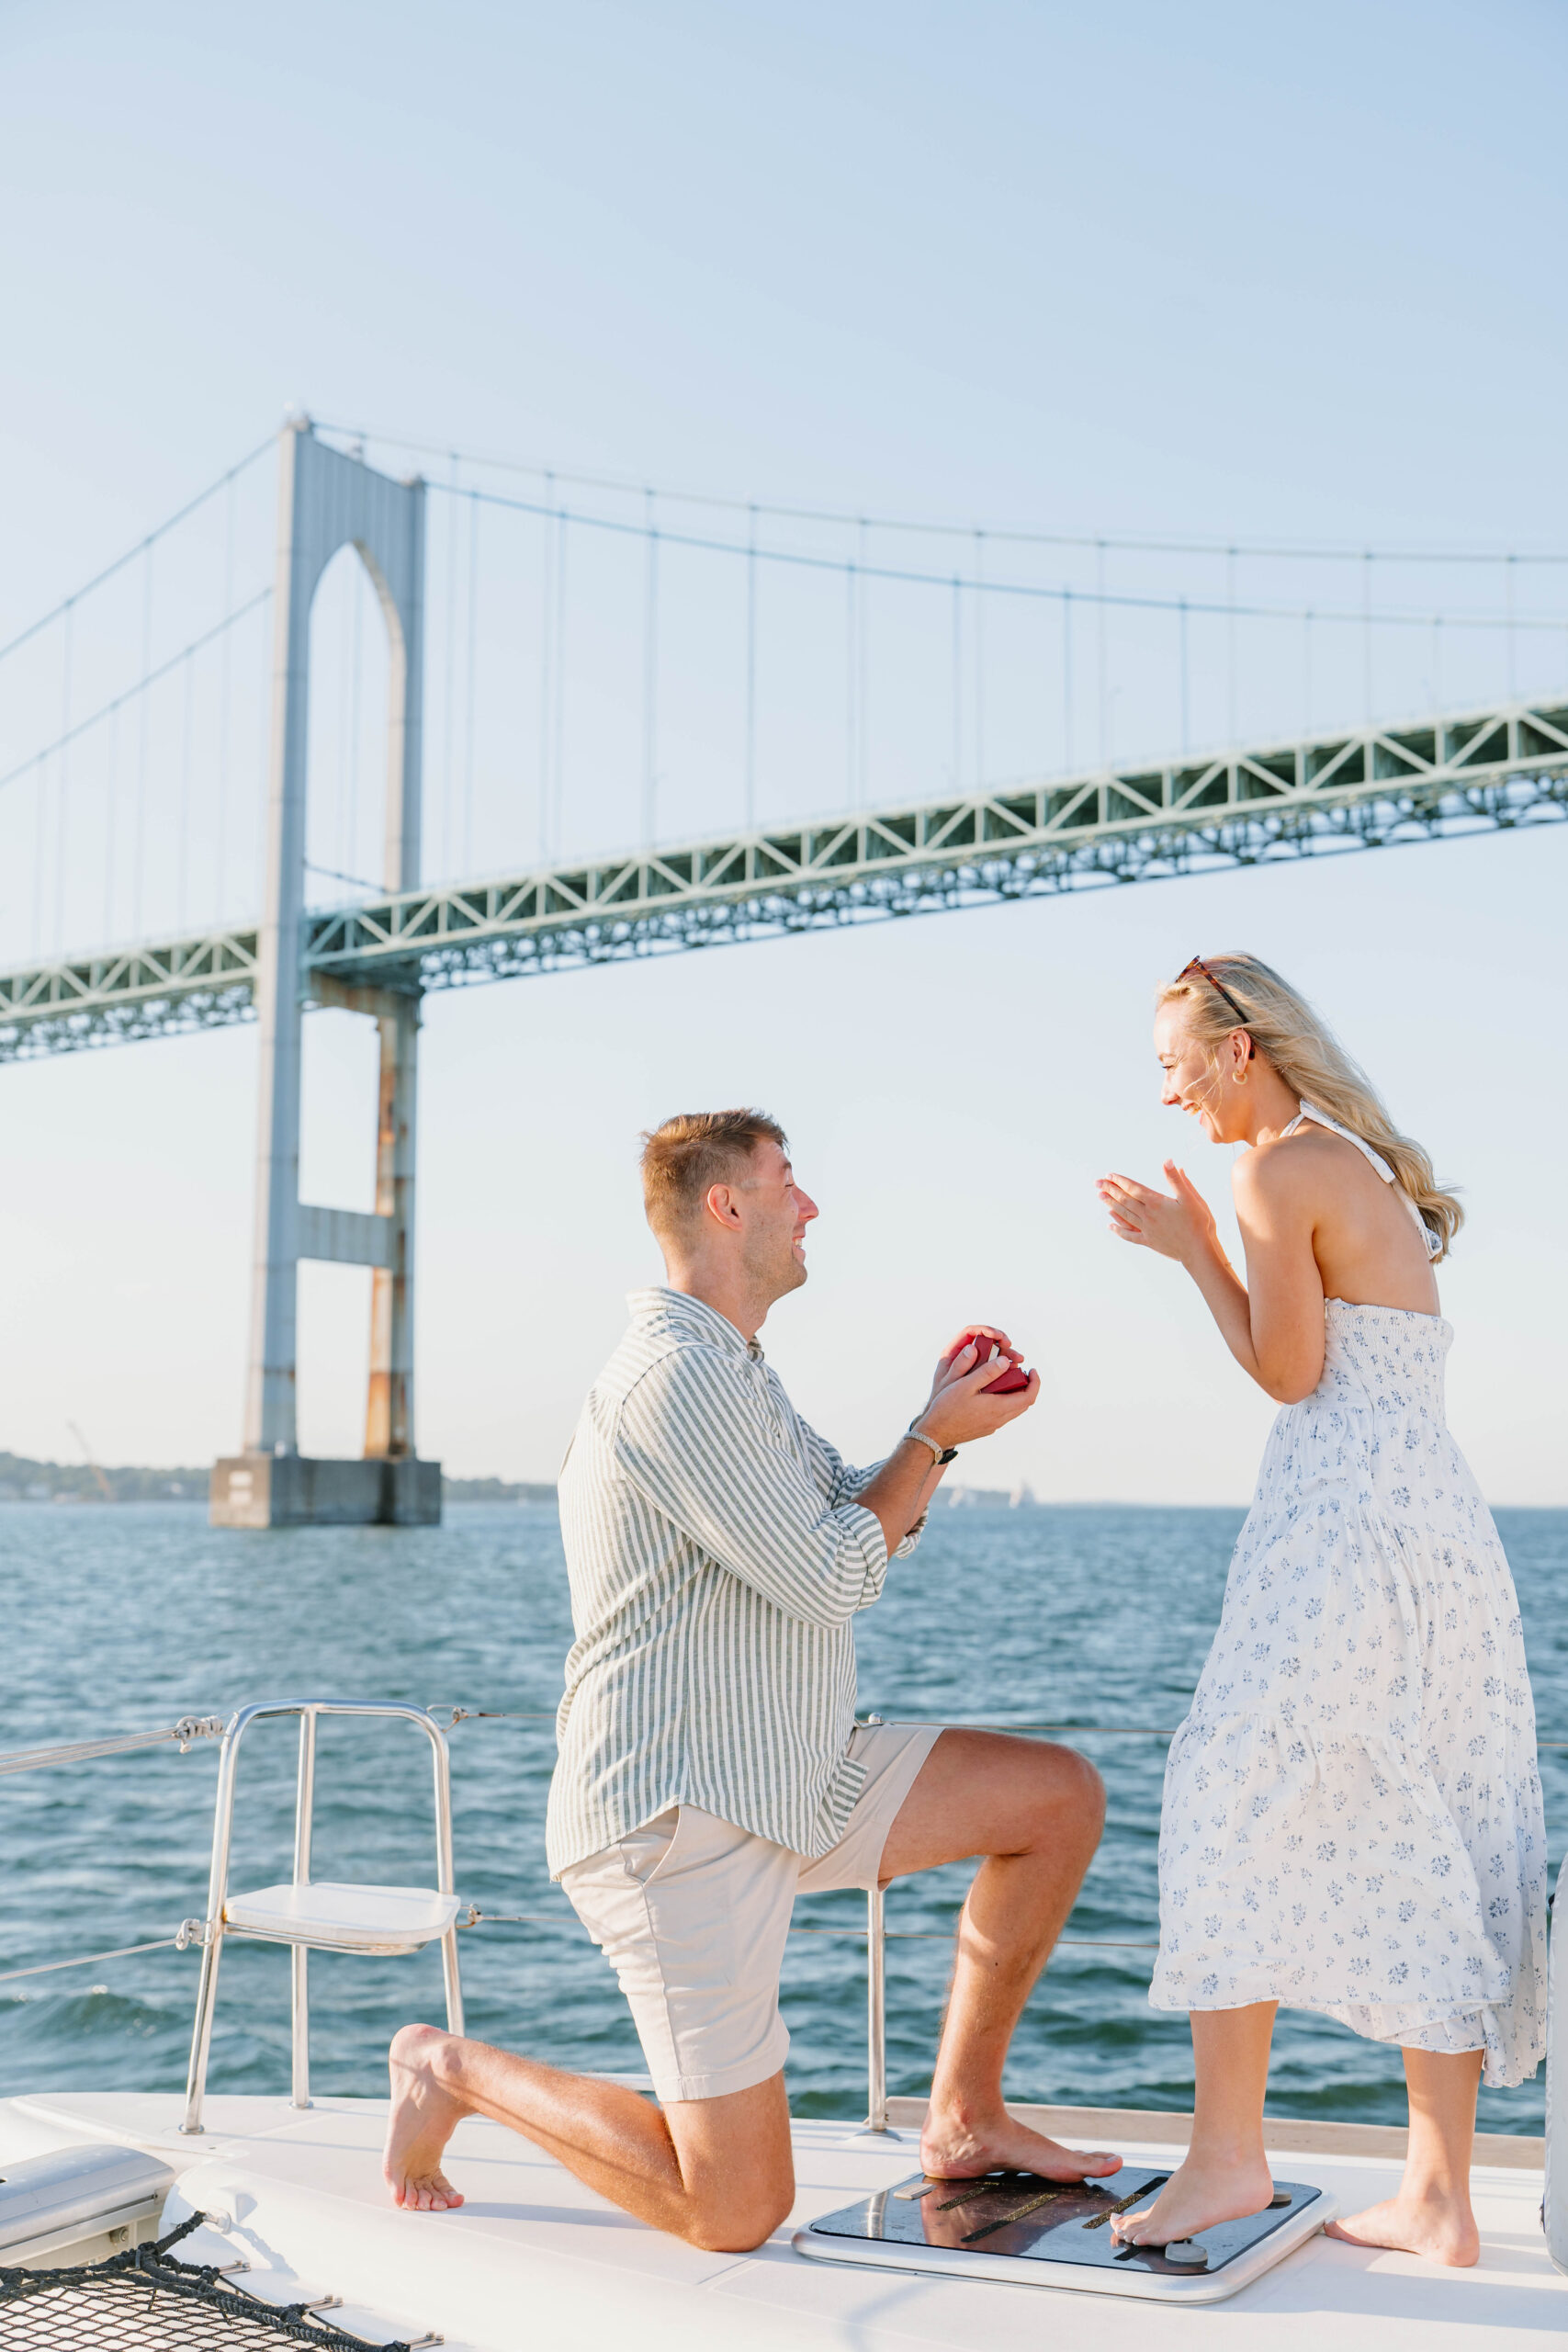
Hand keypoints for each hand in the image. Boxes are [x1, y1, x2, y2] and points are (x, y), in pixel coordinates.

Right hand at [915, 1340, 1039, 1448]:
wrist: (935, 1434)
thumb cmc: (947, 1407)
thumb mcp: (965, 1384)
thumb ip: (987, 1372)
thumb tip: (1006, 1361)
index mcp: (998, 1407)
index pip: (1029, 1396)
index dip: (1035, 1382)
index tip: (1032, 1369)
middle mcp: (999, 1419)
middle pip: (1024, 1404)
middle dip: (1027, 1387)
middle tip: (1020, 1372)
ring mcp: (992, 1426)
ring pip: (1014, 1410)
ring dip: (1016, 1395)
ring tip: (1007, 1380)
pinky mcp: (985, 1429)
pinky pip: (1003, 1415)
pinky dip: (1006, 1402)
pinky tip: (991, 1393)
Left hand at [928, 1324, 1018, 1405]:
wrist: (943, 1418)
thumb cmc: (942, 1399)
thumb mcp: (950, 1382)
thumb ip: (960, 1366)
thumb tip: (973, 1348)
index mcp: (953, 1352)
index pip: (971, 1332)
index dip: (986, 1330)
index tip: (999, 1336)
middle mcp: (965, 1355)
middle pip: (986, 1341)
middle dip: (1002, 1343)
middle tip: (1013, 1348)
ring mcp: (975, 1365)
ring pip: (994, 1354)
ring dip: (1008, 1355)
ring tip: (1019, 1360)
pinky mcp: (983, 1375)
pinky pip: (996, 1367)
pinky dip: (1007, 1367)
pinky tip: (1016, 1372)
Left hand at [1096, 1162, 1218, 1264]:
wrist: (1197, 1250)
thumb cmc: (1197, 1223)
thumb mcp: (1190, 1198)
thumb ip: (1177, 1180)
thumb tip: (1169, 1161)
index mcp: (1156, 1203)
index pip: (1134, 1189)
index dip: (1121, 1181)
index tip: (1109, 1175)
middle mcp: (1148, 1215)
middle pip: (1125, 1200)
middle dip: (1110, 1190)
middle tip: (1097, 1183)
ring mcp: (1146, 1229)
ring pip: (1124, 1215)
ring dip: (1111, 1205)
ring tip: (1101, 1196)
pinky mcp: (1149, 1241)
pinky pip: (1129, 1235)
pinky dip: (1119, 1230)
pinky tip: (1110, 1226)